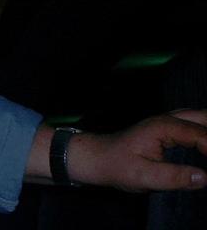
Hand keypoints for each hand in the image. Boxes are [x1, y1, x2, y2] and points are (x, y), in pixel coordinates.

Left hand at [67, 109, 206, 191]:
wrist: (98, 157)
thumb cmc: (117, 166)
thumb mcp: (144, 177)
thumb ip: (174, 177)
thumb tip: (204, 178)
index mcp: (162, 128)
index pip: (199, 134)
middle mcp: (166, 119)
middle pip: (203, 118)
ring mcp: (166, 121)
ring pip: (199, 117)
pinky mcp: (167, 128)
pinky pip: (194, 123)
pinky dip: (205, 131)